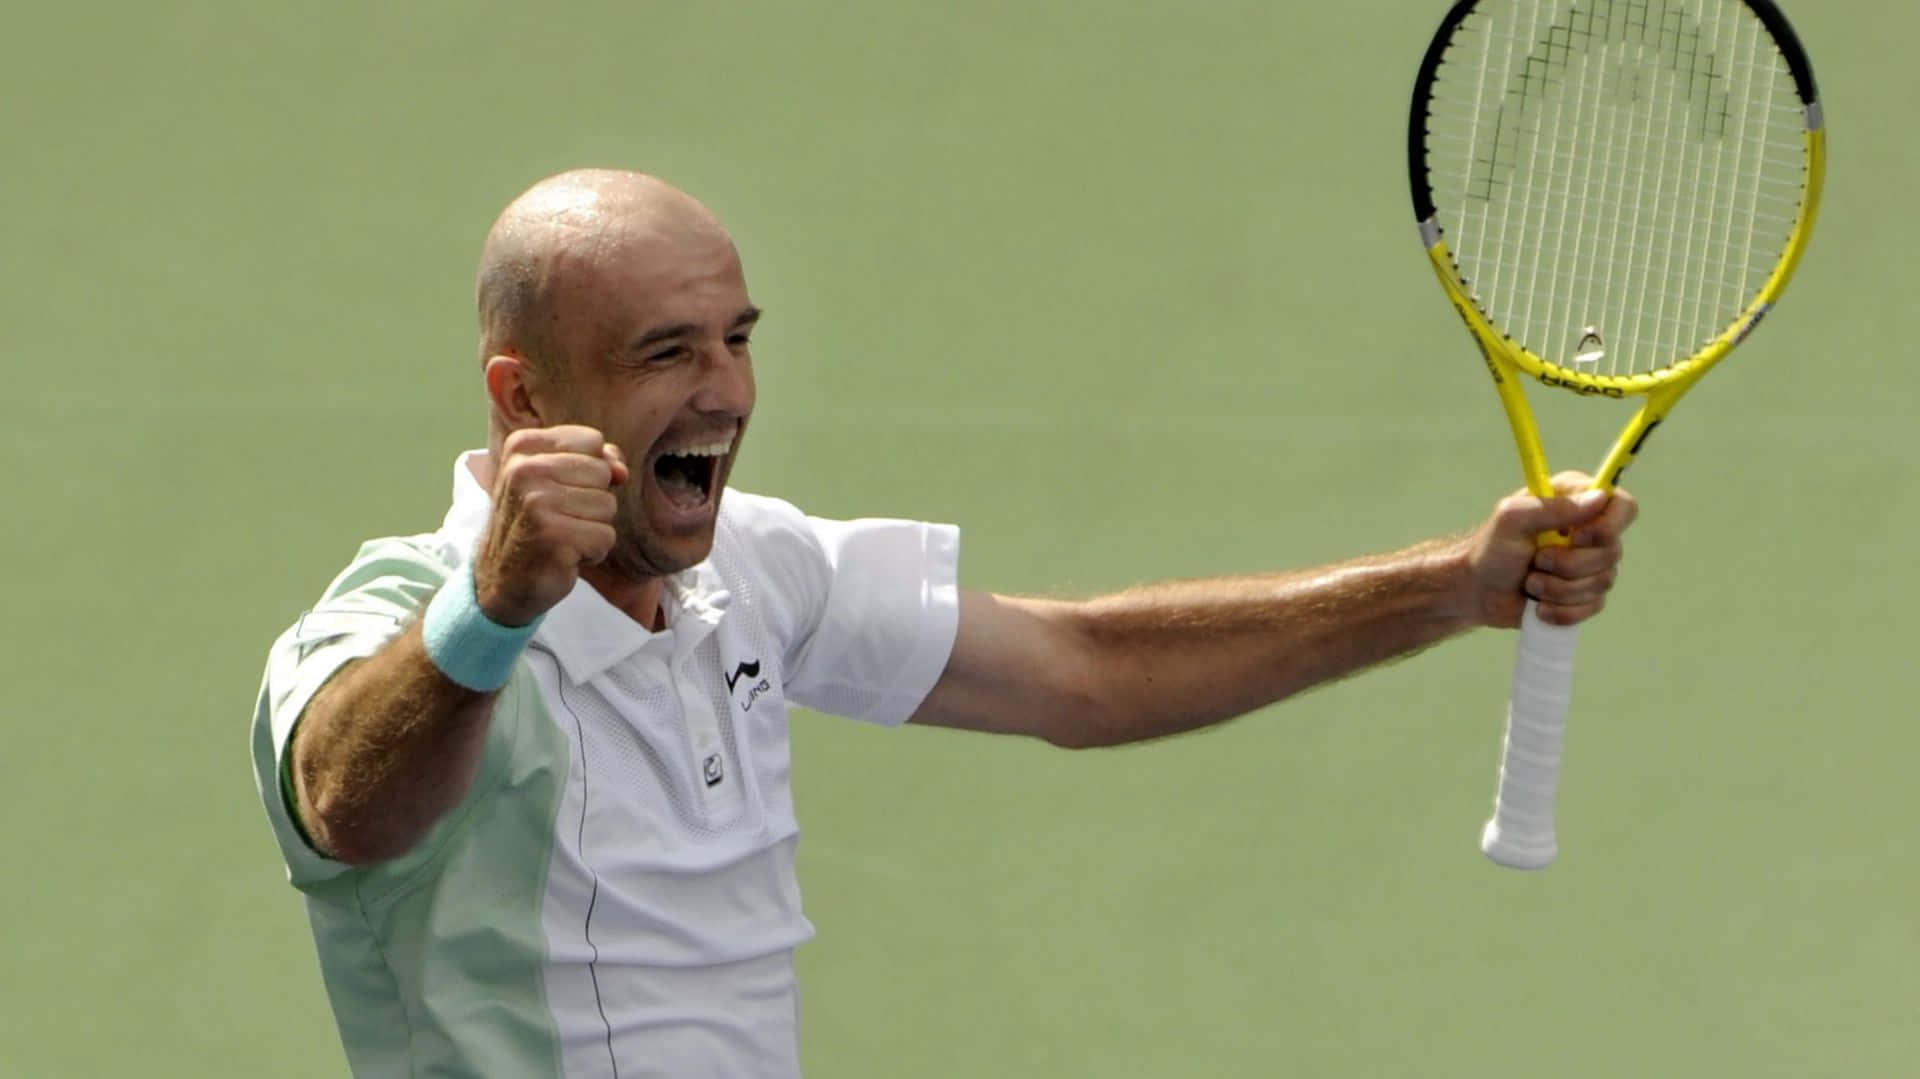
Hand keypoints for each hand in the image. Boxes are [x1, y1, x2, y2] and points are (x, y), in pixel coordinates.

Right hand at [473, 425, 629, 625]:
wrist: (503, 580)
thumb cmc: (537, 523)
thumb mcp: (557, 479)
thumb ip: (595, 460)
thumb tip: (621, 471)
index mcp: (522, 446)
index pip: (592, 440)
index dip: (589, 470)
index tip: (558, 490)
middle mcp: (524, 470)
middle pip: (603, 473)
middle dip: (592, 501)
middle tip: (559, 519)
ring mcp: (536, 503)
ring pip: (608, 505)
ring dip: (593, 528)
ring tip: (562, 536)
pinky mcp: (552, 537)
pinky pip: (605, 537)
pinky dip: (593, 552)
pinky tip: (565, 556)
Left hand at [1465, 472, 1638, 628]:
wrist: (1477, 591)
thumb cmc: (1491, 549)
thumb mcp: (1512, 519)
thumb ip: (1552, 508)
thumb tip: (1598, 498)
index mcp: (1576, 501)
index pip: (1622, 506)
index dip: (1608, 525)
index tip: (1575, 537)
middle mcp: (1590, 531)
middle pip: (1613, 551)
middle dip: (1569, 564)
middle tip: (1536, 560)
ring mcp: (1590, 564)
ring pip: (1603, 582)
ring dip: (1560, 588)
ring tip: (1530, 583)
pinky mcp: (1585, 594)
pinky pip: (1594, 606)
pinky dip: (1563, 610)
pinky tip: (1539, 607)